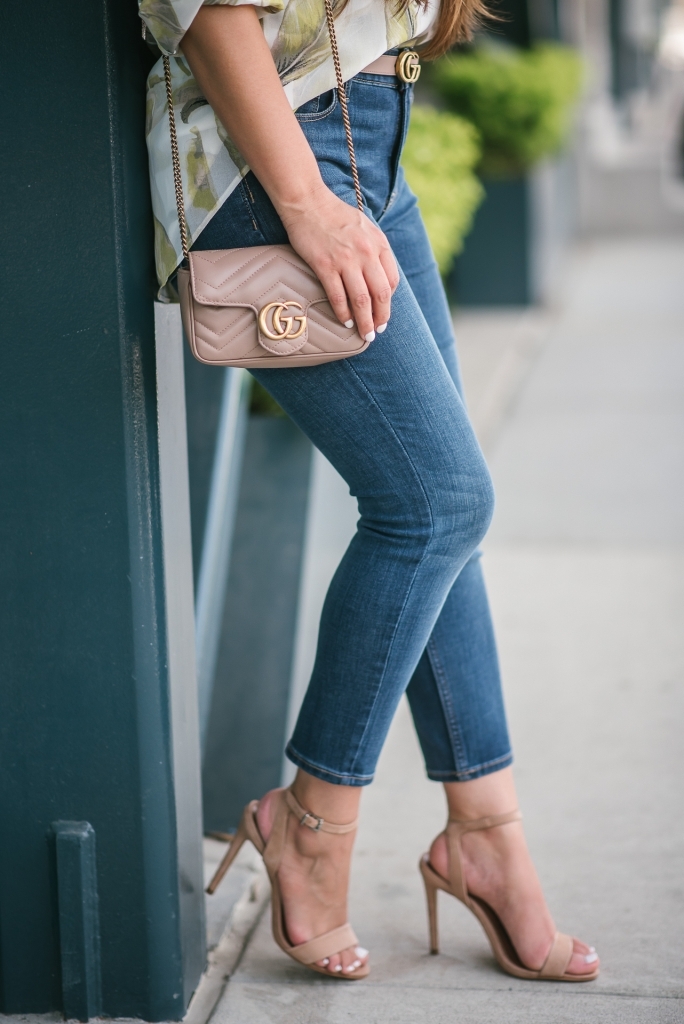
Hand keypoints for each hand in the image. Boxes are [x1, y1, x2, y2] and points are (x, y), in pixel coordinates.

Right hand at [279, 185, 399, 340]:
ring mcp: (346, 260)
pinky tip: (345, 321)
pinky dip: (343, 313)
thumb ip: (375, 250)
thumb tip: (379, 277)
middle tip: (376, 332)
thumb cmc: (335, 215)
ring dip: (364, 321)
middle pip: (380, 295)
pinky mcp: (325, 265)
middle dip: (380, 318)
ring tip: (364, 334)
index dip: (389, 303)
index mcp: (379, 244)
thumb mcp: (365, 228)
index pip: (392, 281)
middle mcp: (366, 253)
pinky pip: (338, 296)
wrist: (308, 202)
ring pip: (361, 300)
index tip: (383, 314)